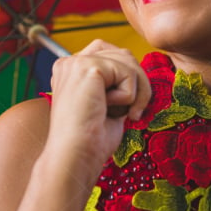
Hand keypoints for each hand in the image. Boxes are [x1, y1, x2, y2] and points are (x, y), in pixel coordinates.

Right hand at [43, 39, 151, 179]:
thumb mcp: (106, 104)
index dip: (126, 77)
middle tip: (134, 112)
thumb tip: (140, 74)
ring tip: (125, 114)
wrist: (74, 157)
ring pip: (128, 61)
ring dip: (137, 91)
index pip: (110, 53)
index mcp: (71, 70)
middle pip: (123, 54)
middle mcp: (70, 62)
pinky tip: (109, 111)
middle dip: (138, 83)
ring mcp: (76, 62)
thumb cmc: (91, 141)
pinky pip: (127, 72)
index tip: (124, 108)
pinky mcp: (87, 67)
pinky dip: (129, 96)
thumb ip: (116, 84)